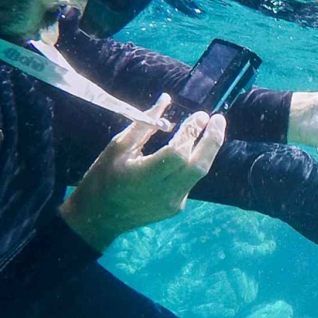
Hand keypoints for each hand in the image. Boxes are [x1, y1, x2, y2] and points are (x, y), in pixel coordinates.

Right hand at [60, 94, 225, 251]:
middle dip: (212, 141)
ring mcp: (172, 203)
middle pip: (198, 166)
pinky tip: (191, 150)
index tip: (200, 115)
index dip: (191, 133)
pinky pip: (190, 181)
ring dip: (207, 150)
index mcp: (143, 177)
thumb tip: (165, 99)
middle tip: (218, 119)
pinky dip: (192, 163)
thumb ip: (145, 123)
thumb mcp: (118, 146)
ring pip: (198, 173)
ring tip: (211, 129)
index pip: (177, 154)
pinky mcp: (176, 208)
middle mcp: (162, 193)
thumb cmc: (103, 177)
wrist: (99, 218)